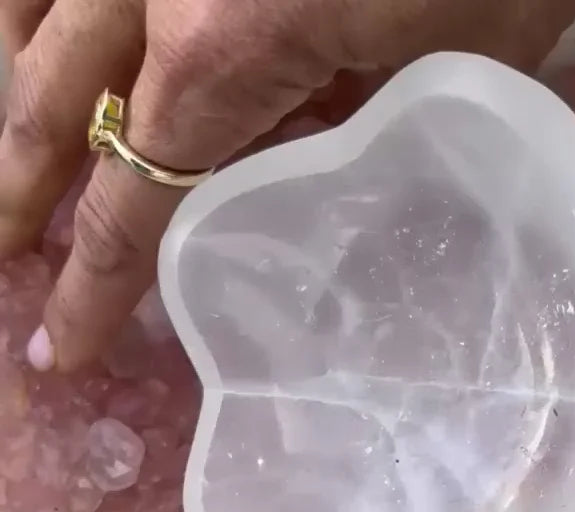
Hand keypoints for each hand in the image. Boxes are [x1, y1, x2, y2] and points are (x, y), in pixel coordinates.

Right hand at [0, 0, 574, 368]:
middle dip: (21, 192)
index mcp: (220, 48)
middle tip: (11, 252)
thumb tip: (347, 164)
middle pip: (45, 106)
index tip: (61, 346)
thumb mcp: (461, 62)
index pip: (129, 205)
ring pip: (32, 3)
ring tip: (22, 132)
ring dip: (17, 76)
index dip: (89, 287)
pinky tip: (59, 17)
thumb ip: (381, 123)